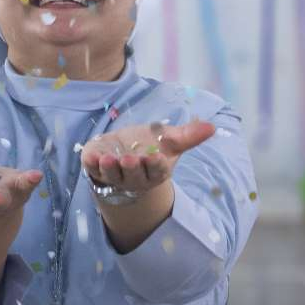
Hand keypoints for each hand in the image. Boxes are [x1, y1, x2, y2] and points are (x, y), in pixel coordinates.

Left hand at [80, 119, 215, 194]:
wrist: (122, 151)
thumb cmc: (148, 145)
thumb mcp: (169, 139)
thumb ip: (189, 135)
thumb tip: (212, 126)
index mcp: (155, 171)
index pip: (158, 171)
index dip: (156, 165)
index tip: (156, 157)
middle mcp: (135, 178)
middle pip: (134, 175)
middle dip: (132, 167)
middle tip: (131, 158)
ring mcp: (114, 175)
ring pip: (113, 175)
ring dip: (110, 168)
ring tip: (109, 158)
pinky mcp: (96, 168)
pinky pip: (92, 170)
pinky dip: (91, 164)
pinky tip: (91, 156)